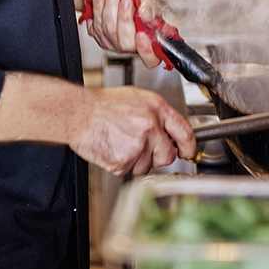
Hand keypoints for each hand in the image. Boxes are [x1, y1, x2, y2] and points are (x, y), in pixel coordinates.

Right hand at [69, 86, 195, 175]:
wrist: (80, 113)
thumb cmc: (103, 105)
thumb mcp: (137, 98)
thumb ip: (158, 115)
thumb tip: (171, 131)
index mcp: (157, 108)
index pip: (184, 131)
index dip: (189, 146)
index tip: (188, 152)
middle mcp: (151, 126)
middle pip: (167, 155)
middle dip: (158, 156)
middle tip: (142, 147)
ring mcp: (138, 145)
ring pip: (147, 166)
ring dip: (137, 160)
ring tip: (121, 142)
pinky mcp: (124, 161)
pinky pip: (129, 170)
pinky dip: (121, 164)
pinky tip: (114, 148)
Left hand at [86, 0, 162, 67]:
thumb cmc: (144, 0)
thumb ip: (149, 3)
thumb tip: (144, 15)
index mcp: (152, 42)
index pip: (151, 57)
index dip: (146, 49)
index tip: (140, 29)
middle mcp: (132, 47)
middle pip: (124, 40)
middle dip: (122, 15)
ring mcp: (115, 45)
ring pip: (107, 31)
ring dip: (107, 7)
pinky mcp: (101, 38)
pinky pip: (95, 27)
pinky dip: (96, 10)